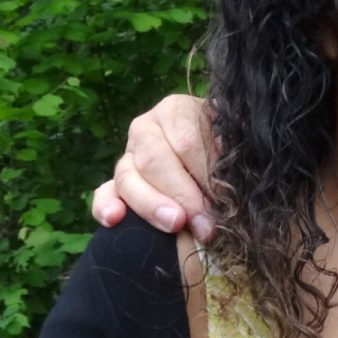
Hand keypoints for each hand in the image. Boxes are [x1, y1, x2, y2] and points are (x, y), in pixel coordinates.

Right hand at [90, 93, 218, 241]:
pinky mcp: (116, 183)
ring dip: (151, 204)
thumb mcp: (233, 146)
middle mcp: (147, 128)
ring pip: (128, 177)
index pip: (187, 142)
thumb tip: (230, 186)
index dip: (205, 176)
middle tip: (205, 225)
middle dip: (182, 195)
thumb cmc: (229, 150)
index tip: (224, 203)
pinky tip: (114, 219)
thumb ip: (230, 159)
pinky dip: (106, 206)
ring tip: (174, 224)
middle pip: (155, 160)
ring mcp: (128, 155)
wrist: (215, 156)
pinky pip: (104, 192)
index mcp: (177, 111)